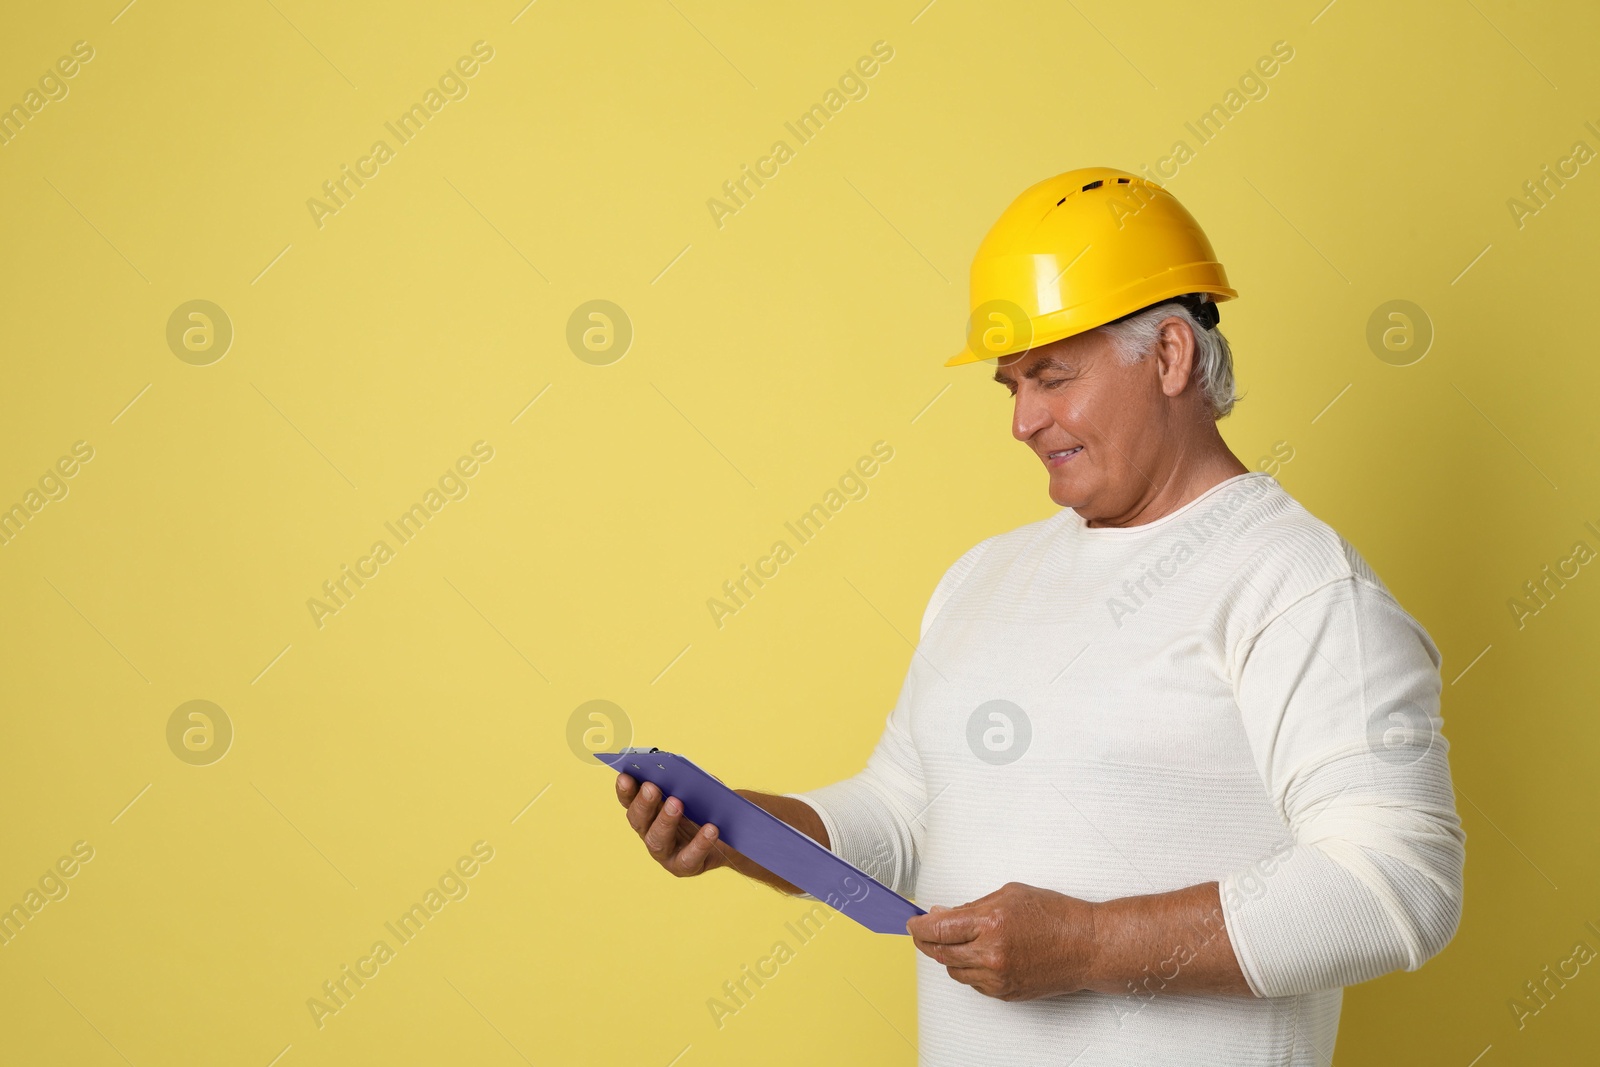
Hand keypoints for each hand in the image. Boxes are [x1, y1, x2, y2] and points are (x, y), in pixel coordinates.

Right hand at [615, 772, 727, 877]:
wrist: (731, 835)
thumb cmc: (709, 807)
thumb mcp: (698, 790)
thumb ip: (688, 782)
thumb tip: (684, 773)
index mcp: (648, 811)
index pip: (630, 801)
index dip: (625, 790)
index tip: (625, 776)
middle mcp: (650, 833)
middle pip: (639, 820)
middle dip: (643, 803)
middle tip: (651, 787)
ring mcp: (665, 853)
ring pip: (657, 840)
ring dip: (665, 821)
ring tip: (677, 803)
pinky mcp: (684, 867)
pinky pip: (689, 857)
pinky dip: (700, 843)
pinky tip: (711, 829)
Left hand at [905, 881, 1098, 1000]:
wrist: (1087, 946)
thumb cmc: (1056, 916)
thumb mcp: (1009, 896)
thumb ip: (971, 907)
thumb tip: (941, 914)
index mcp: (991, 924)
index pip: (938, 929)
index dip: (918, 927)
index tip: (911, 923)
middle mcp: (992, 954)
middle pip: (940, 953)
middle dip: (925, 942)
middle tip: (920, 933)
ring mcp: (998, 978)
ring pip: (954, 970)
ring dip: (948, 956)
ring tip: (956, 941)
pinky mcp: (1006, 993)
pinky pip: (973, 983)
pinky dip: (969, 969)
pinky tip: (978, 955)